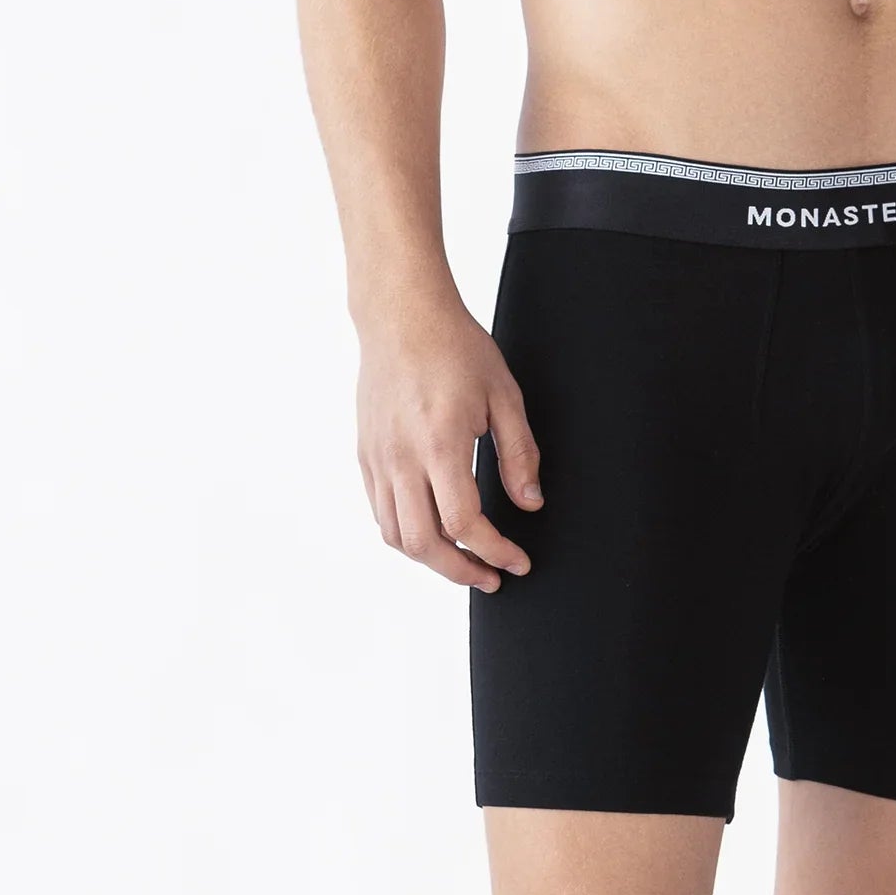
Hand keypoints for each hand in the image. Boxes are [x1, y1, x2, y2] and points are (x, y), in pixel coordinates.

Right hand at [356, 303, 540, 593]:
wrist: (402, 317)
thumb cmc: (456, 348)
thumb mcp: (505, 397)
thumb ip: (519, 455)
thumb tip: (529, 504)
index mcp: (440, 443)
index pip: (465, 522)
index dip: (495, 552)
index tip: (517, 562)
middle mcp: (402, 457)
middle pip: (423, 543)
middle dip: (461, 571)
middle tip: (491, 578)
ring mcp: (378, 458)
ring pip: (395, 535)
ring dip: (431, 559)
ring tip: (464, 561)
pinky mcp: (366, 455)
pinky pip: (381, 512)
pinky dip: (407, 535)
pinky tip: (434, 532)